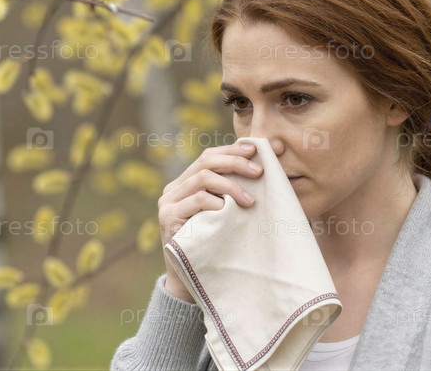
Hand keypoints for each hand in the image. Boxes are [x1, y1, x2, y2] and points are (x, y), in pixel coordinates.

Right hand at [158, 141, 263, 300]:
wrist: (191, 281)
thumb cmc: (214, 244)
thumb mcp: (223, 213)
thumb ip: (231, 192)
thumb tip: (262, 168)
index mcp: (186, 182)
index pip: (209, 156)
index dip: (232, 150)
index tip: (256, 149)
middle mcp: (173, 189)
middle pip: (205, 161)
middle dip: (235, 162)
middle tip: (259, 171)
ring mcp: (168, 203)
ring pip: (202, 179)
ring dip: (231, 186)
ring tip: (250, 201)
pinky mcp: (168, 218)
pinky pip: (196, 200)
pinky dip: (216, 203)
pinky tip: (229, 211)